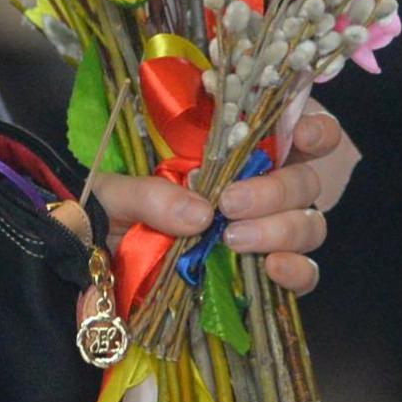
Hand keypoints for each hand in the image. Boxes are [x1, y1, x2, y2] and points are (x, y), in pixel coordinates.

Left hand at [87, 99, 359, 294]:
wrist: (90, 261)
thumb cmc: (106, 209)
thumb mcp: (113, 191)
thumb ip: (149, 194)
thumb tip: (201, 215)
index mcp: (228, 152)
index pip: (290, 129)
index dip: (311, 128)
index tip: (301, 134)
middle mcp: (256, 187)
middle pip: (304, 180)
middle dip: (276, 190)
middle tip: (229, 205)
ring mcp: (264, 232)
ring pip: (309, 223)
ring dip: (282, 229)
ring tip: (234, 239)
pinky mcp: (261, 274)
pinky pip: (304, 273)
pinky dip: (297, 272)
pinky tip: (272, 268)